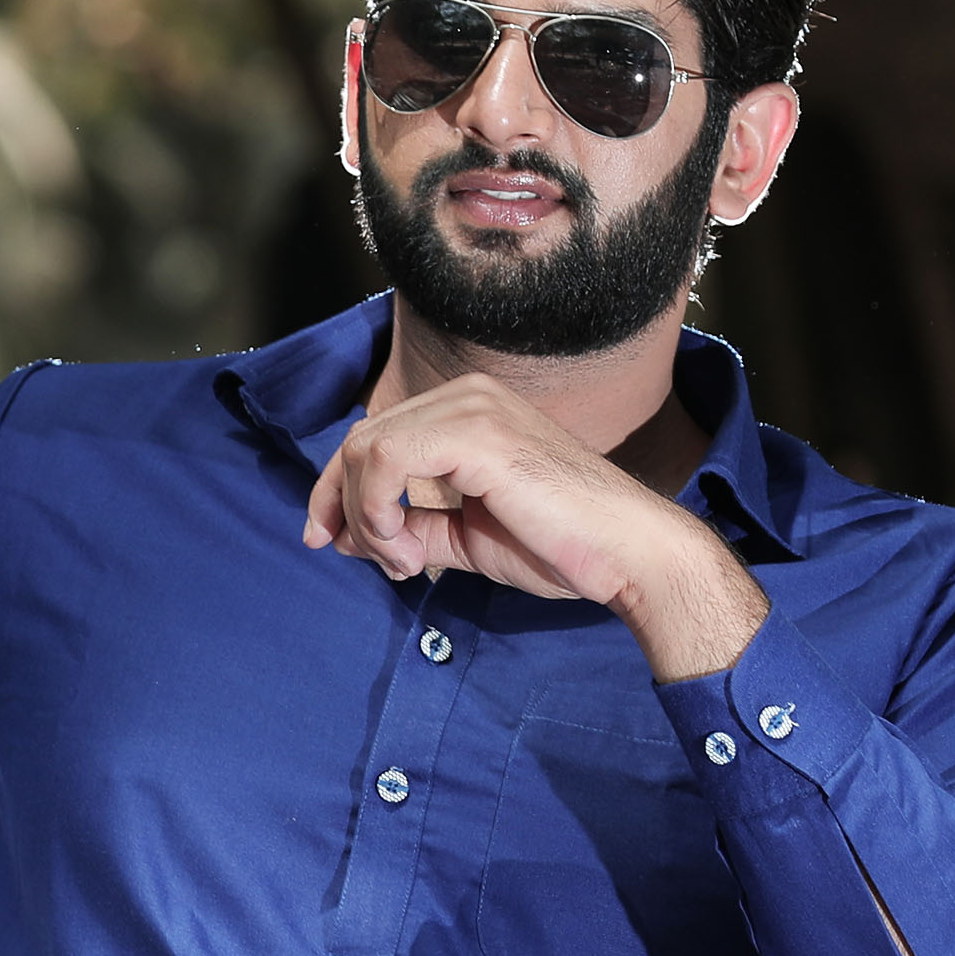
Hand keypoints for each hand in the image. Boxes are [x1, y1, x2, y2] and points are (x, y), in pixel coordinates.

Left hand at [303, 374, 768, 679]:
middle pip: (359, 441)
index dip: (335, 490)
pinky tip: (411, 553)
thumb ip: (409, 527)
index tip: (328, 540)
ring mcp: (472, 406)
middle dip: (343, 508)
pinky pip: (385, 462)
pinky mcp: (476, 432)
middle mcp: (465, 394)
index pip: (372, 437)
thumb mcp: (464, 536)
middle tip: (379, 561)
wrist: (627, 554)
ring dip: (366, 517)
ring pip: (364, 449)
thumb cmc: (560, 546)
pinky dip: (379, 513)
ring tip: (405, 562)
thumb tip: (342, 535)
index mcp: (466, 409)